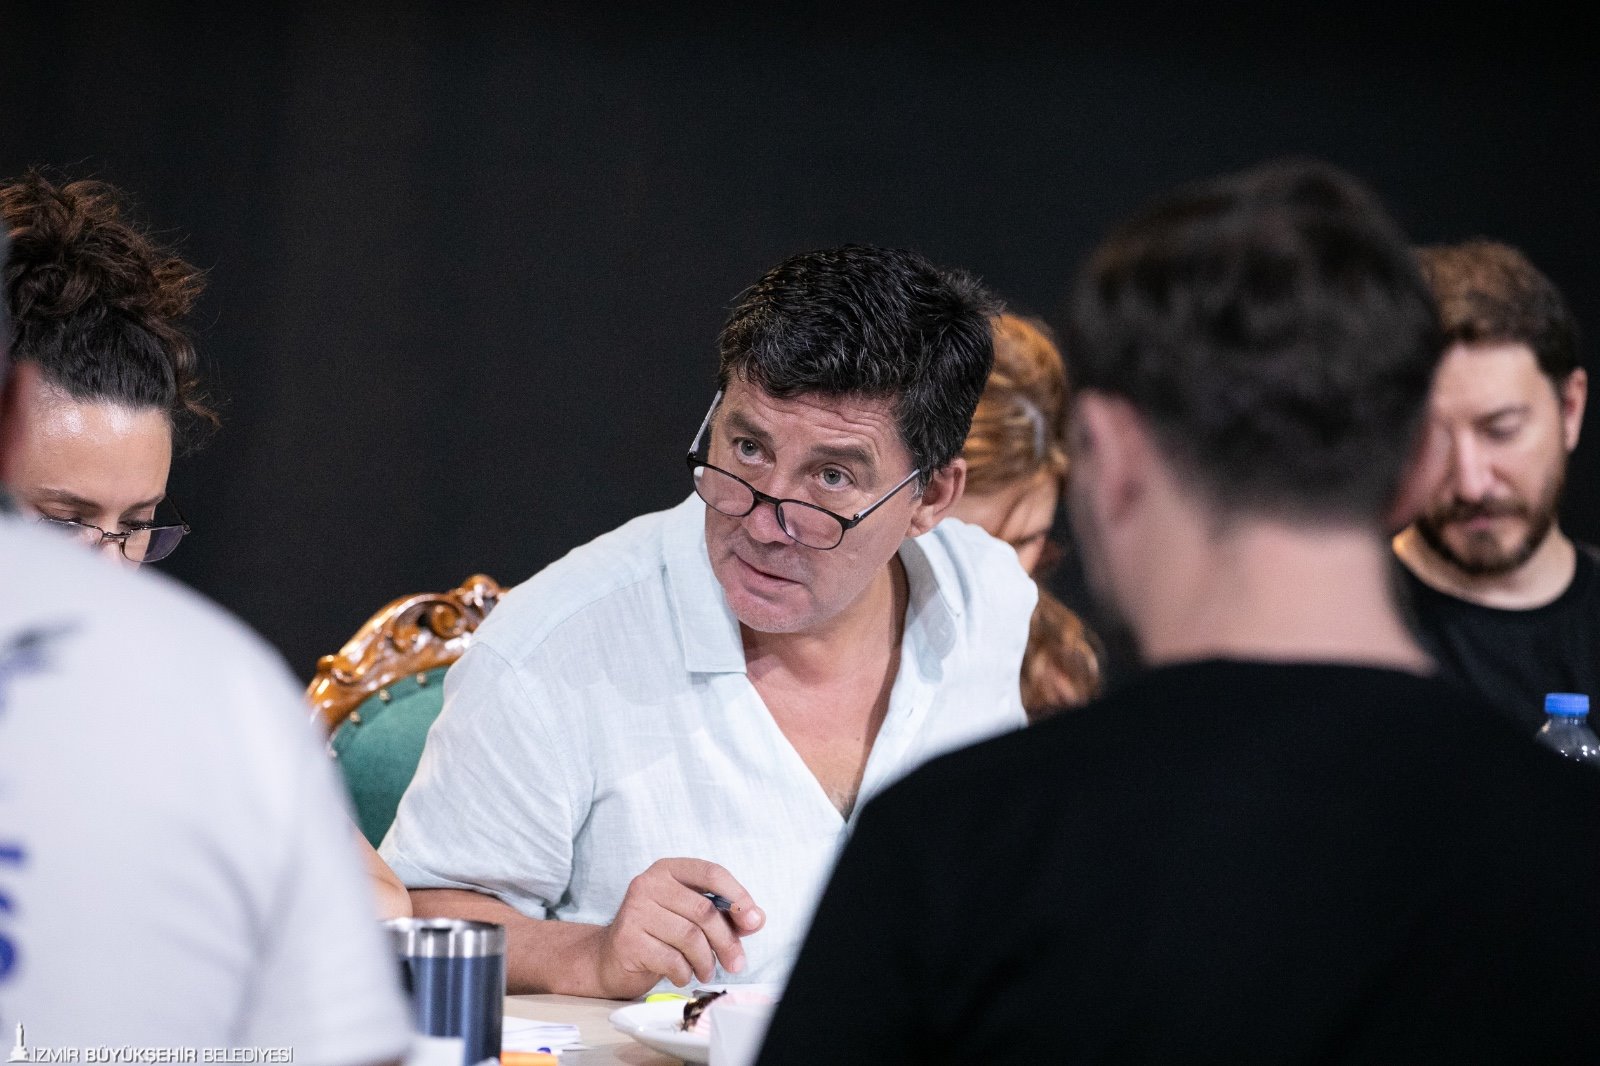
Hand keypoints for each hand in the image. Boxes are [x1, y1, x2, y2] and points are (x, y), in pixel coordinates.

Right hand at [592, 857, 764, 997]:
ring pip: (690, 937)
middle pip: (703, 911)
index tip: (754, 920)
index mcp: (668, 870)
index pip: (711, 873)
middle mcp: (648, 884)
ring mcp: (635, 910)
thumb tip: (757, 919)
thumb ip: (724, 915)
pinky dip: (684, 972)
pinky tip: (682, 974)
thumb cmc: (657, 934)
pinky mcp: (628, 939)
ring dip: (706, 961)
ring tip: (706, 971)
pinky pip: (671, 959)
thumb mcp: (691, 918)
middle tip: (736, 963)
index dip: (738, 896)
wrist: (610, 958)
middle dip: (727, 941)